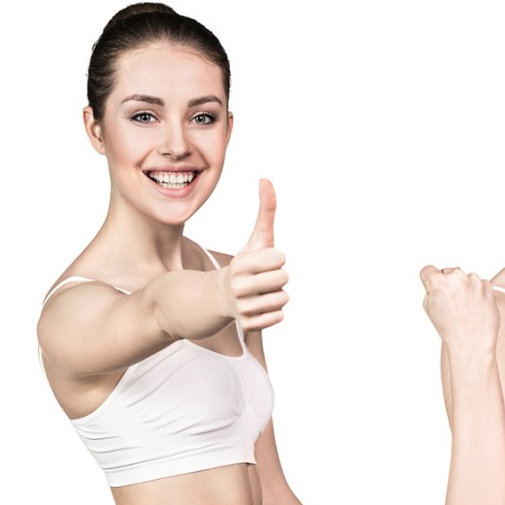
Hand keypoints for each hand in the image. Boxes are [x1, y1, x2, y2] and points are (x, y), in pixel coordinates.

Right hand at [222, 179, 288, 330]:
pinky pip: (279, 317)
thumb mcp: (256, 238)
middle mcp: (238, 287)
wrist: (220, 296)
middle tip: (263, 278)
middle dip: (278, 277)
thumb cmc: (246, 264)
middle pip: (284, 279)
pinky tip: (260, 306)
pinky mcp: (249, 325)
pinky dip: (274, 312)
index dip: (277, 258)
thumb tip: (266, 179)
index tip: (265, 261)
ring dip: (277, 295)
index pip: (280, 258)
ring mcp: (242, 307)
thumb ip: (265, 211)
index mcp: (240, 264)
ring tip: (261, 292)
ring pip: (283, 299)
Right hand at [419, 264, 499, 352]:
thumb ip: (431, 289)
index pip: (428, 270)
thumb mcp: (430, 308)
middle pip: (448, 273)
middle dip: (449, 285)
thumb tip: (436, 279)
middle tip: (451, 304)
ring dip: (464, 288)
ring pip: (465, 279)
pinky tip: (474, 308)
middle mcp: (457, 277)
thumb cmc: (450, 329)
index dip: (429, 281)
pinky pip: (479, 284)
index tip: (433, 290)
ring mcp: (474, 280)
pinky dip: (477, 293)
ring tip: (464, 309)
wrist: (472, 343)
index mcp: (438, 281)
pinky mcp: (487, 286)